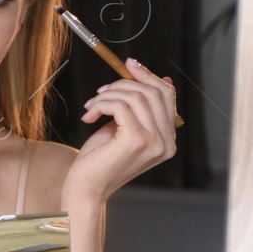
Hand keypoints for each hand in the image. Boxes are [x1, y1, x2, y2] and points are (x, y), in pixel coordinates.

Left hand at [66, 57, 177, 202]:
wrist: (85, 187)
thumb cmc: (100, 159)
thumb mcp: (122, 127)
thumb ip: (139, 108)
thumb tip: (160, 79)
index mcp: (167, 139)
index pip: (167, 96)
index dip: (148, 76)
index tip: (129, 64)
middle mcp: (166, 142)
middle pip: (153, 92)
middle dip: (123, 84)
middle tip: (100, 92)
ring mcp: (154, 142)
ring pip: (135, 97)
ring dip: (108, 96)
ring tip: (92, 106)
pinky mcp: (136, 141)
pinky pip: (121, 106)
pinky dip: (102, 104)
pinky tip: (90, 115)